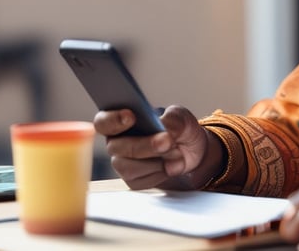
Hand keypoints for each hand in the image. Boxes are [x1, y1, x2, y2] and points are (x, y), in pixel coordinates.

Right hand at [93, 105, 221, 190]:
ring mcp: (124, 163)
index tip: (131, 117)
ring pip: (128, 167)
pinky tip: (172, 165)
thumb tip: (164, 127)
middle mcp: (118, 143)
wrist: (193, 151)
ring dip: (157, 161)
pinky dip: (161, 173)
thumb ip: (173, 119)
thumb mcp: (181, 117)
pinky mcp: (134, 181)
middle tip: (167, 141)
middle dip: (145, 145)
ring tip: (177, 153)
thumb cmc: (180, 129)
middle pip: (117, 147)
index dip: (113, 120)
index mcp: (121, 121)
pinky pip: (141, 181)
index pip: (104, 121)